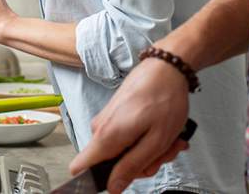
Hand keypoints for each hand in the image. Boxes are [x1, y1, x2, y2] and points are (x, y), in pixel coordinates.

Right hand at [69, 58, 190, 193]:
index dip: (94, 181)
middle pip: (111, 164)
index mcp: (107, 136)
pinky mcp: (115, 114)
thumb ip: (132, 166)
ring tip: (168, 137)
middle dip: (141, 163)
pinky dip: (146, 137)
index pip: (79, 167)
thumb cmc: (164, 97)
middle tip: (164, 150)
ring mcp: (107, 120)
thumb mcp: (156, 140)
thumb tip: (113, 186)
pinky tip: (162, 130)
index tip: (118, 181)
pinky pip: (127, 137)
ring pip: (123, 151)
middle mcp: (101, 128)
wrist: (167, 66)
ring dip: (148, 150)